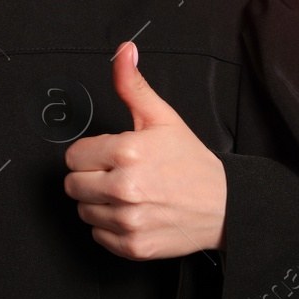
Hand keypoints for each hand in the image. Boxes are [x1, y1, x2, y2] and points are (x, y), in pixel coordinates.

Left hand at [63, 41, 226, 259]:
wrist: (225, 206)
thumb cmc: (191, 162)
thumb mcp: (162, 117)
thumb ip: (132, 85)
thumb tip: (122, 52)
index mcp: (126, 152)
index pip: (73, 156)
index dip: (90, 154)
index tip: (109, 155)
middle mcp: (124, 188)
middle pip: (72, 185)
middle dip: (90, 177)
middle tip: (117, 174)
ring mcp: (128, 220)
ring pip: (83, 211)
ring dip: (99, 203)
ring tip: (128, 194)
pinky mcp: (133, 246)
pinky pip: (98, 236)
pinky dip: (110, 227)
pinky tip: (133, 213)